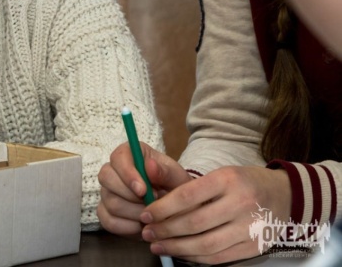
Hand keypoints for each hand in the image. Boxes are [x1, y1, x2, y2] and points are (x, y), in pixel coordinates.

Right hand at [97, 141, 191, 237]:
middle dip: (129, 195)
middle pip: (106, 178)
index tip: (143, 190)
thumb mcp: (177, 178)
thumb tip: (149, 165)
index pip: (117, 157)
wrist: (176, 209)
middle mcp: (113, 171)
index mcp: (129, 154)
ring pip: (109, 202)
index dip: (126, 173)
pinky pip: (108, 221)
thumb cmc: (175, 187)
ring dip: (133, 213)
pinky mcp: (105, 212)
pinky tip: (142, 226)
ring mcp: (107, 192)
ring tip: (152, 216)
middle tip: (151, 204)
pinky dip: (127, 227)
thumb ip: (165, 171)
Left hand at [141, 166, 291, 263]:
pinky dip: (196, 258)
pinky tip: (180, 253)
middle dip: (165, 230)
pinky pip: (219, 257)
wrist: (285, 196)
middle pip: (194, 223)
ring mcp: (250, 228)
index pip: (187, 196)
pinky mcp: (254, 247)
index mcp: (227, 180)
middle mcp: (240, 203)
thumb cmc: (244, 183)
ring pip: (206, 244)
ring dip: (177, 248)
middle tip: (147, 232)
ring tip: (157, 245)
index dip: (162, 208)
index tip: (145, 214)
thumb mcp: (220, 174)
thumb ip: (189, 186)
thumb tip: (153, 198)